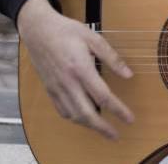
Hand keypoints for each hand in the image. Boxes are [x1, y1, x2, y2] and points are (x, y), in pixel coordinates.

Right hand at [17, 0, 134, 139]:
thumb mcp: (93, 38)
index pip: (103, 96)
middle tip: (116, 135)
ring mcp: (56, 87)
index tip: (129, 119)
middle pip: (86, 113)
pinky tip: (84, 118)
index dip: (118, 110)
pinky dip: (74, 118)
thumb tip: (128, 74)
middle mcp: (67, 82)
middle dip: (102, 128)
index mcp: (80, 69)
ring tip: (103, 130)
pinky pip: (61, 110)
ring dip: (89, 126)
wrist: (38, 30)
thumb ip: (112, 57)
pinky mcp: (49, 89)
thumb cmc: (67, 31)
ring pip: (73, 115)